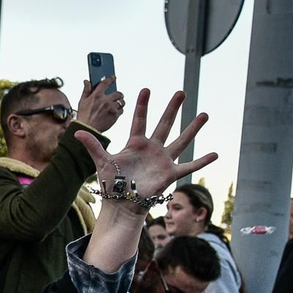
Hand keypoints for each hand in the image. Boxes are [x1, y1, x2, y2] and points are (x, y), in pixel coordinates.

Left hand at [74, 89, 216, 215]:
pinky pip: (189, 166)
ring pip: (181, 140)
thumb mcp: (102, 162)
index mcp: (135, 143)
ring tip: (204, 114)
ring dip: (193, 128)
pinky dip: (202, 161)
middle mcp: (152, 148)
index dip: (142, 105)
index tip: (146, 89)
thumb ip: (93, 146)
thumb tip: (77, 133)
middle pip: (165, 124)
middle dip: (172, 108)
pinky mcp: (170, 174)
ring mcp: (163, 160)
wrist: (121, 204)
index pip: (139, 120)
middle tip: (181, 92)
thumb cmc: (112, 184)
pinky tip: (215, 153)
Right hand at [76, 76, 125, 133]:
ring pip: (121, 101)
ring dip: (120, 102)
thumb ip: (86, 90)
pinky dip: (119, 110)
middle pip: (118, 93)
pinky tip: (114, 112)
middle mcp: (105, 100)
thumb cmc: (83, 117)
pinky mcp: (115, 115)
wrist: (87, 130)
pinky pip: (121, 110)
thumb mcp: (82, 102)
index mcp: (96, 95)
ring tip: (115, 105)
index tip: (113, 77)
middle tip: (116, 96)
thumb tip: (86, 81)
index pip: (105, 83)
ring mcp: (111, 108)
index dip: (110, 79)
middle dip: (118, 94)